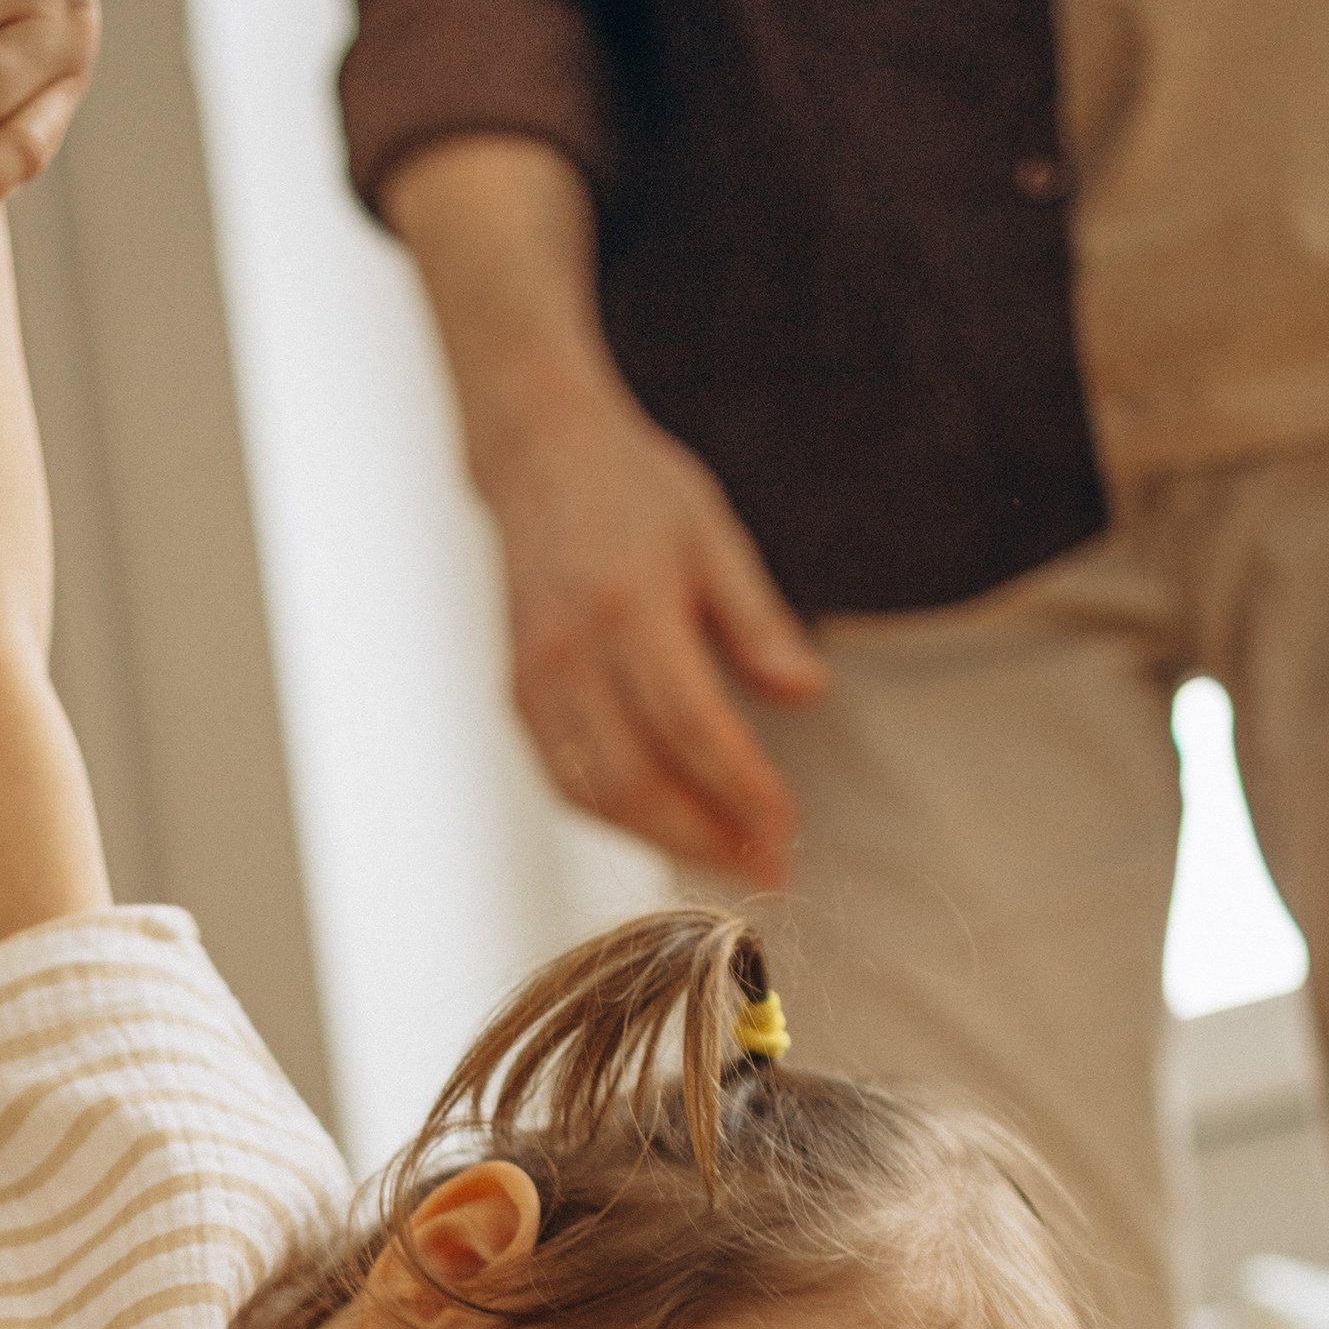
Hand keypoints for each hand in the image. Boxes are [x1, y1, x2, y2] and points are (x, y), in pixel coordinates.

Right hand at [484, 384, 825, 884]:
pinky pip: (567, 782)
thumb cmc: (635, 492)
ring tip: (727, 857)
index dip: (741, 788)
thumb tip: (809, 692)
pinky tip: (669, 828)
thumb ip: (757, 621)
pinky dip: (619, 819)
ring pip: (597, 795)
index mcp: (629, 608)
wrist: (537, 459)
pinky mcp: (519, 699)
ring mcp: (536, 683)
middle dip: (707, 837)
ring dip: (665, 841)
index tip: (787, 829)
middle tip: (767, 869)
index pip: (691, 726)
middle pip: (639, 780)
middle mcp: (571, 655)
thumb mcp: (713, 536)